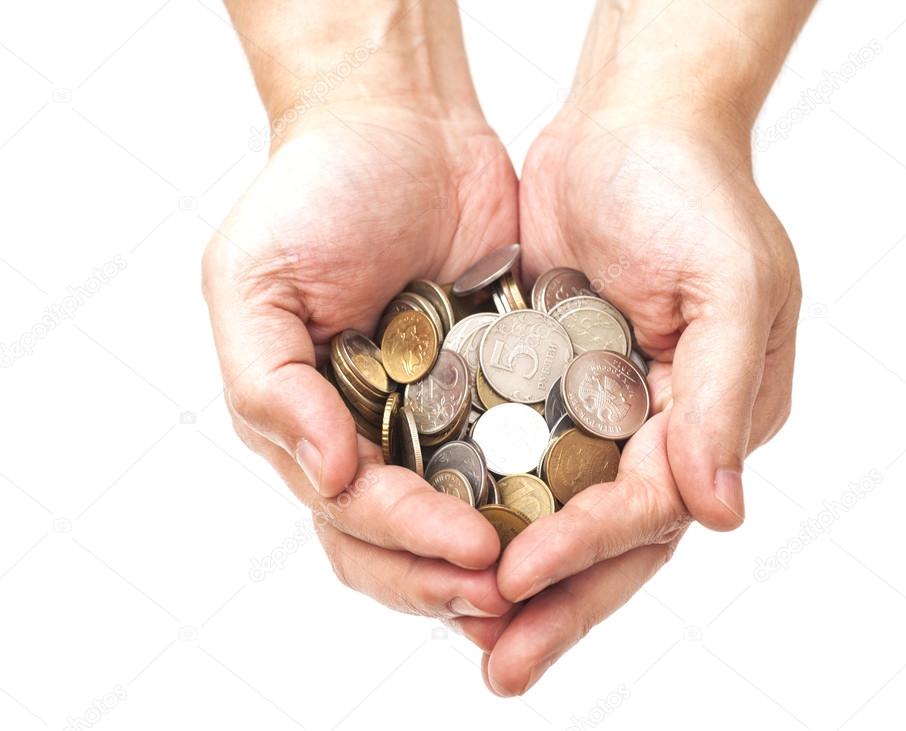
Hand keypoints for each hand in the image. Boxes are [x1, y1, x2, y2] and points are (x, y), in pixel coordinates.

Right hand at [204, 0, 519, 618]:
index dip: (409, 545)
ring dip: (503, 556)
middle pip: (406, 543)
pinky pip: (525, 449)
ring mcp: (441, 413)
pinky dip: (545, 489)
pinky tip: (583, 511)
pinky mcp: (503, 383)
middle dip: (451, 579)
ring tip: (552, 575)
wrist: (400, 121)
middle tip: (512, 592)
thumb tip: (324, 477)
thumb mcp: (254, 281)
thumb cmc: (313, 193)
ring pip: (467, 514)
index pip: (354, 517)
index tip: (473, 553)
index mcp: (313, 425)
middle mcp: (376, 434)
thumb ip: (268, 386)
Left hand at [467, 0, 806, 687]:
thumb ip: (720, 398)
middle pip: (609, 539)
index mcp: (714, 417)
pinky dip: (490, 505)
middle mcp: (661, 429)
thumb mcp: (731, 281)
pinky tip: (445, 544)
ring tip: (465, 636)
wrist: (631, 123)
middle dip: (556, 606)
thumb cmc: (695, 190)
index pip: (649, 508)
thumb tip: (721, 517)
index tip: (516, 578)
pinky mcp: (552, 385)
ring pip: (559, 514)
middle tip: (500, 672)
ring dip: (517, 576)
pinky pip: (519, 459)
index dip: (585, 549)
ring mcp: (604, 412)